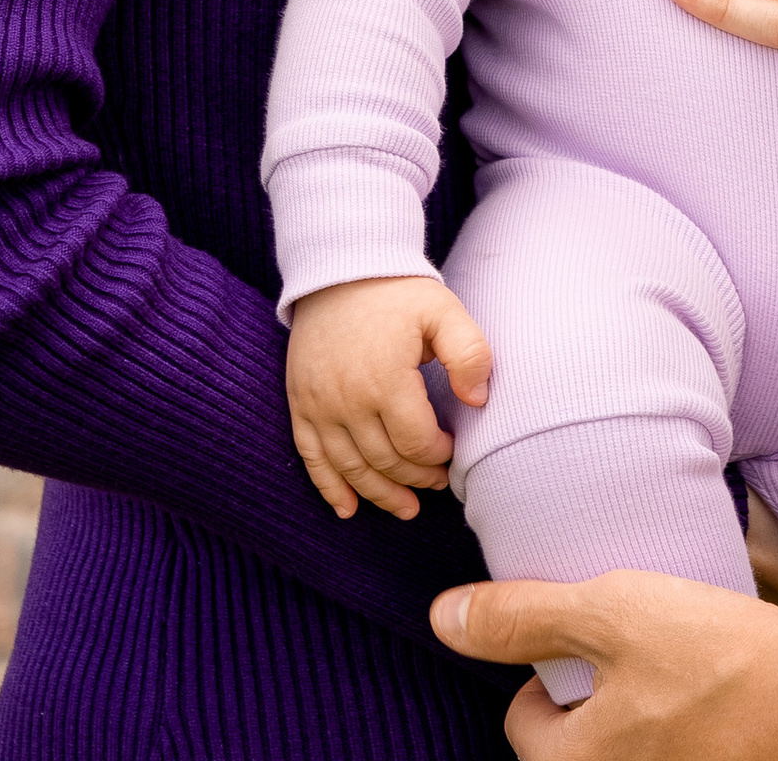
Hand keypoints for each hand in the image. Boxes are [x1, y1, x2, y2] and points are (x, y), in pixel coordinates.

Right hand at [286, 275, 490, 520]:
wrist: (340, 268)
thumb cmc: (397, 292)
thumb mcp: (443, 309)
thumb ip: (469, 353)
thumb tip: (477, 401)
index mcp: (385, 379)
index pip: (415, 442)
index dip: (438, 455)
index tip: (452, 449)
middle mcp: (347, 400)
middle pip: (384, 462)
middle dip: (415, 479)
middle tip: (436, 483)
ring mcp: (318, 405)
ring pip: (350, 468)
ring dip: (379, 494)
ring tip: (405, 508)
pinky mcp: (300, 403)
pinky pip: (311, 457)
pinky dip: (329, 487)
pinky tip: (347, 509)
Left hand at [432, 572, 777, 760]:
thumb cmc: (719, 659)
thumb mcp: (610, 611)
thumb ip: (522, 616)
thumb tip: (443, 617)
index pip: (523, 724)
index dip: (547, 669)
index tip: (590, 638)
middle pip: (578, 748)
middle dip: (595, 701)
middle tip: (636, 648)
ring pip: (633, 752)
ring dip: (644, 716)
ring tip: (678, 668)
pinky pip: (684, 755)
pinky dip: (690, 731)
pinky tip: (717, 696)